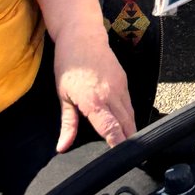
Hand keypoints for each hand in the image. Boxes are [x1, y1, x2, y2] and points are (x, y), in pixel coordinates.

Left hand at [52, 28, 135, 151]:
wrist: (82, 35)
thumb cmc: (69, 64)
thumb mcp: (63, 95)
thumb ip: (67, 123)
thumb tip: (62, 146)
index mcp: (94, 101)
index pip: (111, 129)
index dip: (118, 145)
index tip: (122, 159)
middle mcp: (111, 95)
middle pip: (126, 124)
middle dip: (129, 141)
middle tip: (132, 158)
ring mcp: (120, 86)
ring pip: (130, 114)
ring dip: (131, 129)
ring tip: (132, 146)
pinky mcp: (123, 80)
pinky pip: (129, 103)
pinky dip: (130, 115)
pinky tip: (127, 124)